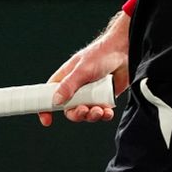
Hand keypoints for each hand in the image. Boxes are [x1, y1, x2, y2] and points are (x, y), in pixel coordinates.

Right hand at [39, 11, 130, 125]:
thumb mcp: (82, 69)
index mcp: (66, 78)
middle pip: (69, 109)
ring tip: (98, 110)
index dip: (47, 108)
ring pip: (86, 113)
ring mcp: (91, 94)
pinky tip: (107, 111)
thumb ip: (69, 85)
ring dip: (91, 115)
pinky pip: (101, 112)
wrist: (125, 51)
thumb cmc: (101, 54)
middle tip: (83, 111)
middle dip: (76, 114)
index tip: (47, 120)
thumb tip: (56, 101)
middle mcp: (77, 88)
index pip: (50, 95)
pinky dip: (104, 115)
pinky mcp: (104, 98)